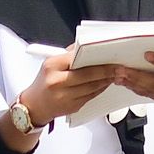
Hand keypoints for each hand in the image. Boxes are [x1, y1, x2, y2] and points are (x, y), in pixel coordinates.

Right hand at [8, 51, 123, 131]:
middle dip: (106, 72)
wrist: (33, 106)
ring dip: (106, 81)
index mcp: (52, 66)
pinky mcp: (72, 107)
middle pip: (88, 76)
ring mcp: (65, 97)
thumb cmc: (43, 83)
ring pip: (92, 88)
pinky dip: (100, 89)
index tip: (109, 58)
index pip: (78, 61)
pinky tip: (105, 84)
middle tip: (119, 68)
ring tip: (116, 75)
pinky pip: (91, 97)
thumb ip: (68, 55)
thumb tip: (85, 46)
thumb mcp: (50, 63)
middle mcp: (57, 82)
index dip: (96, 61)